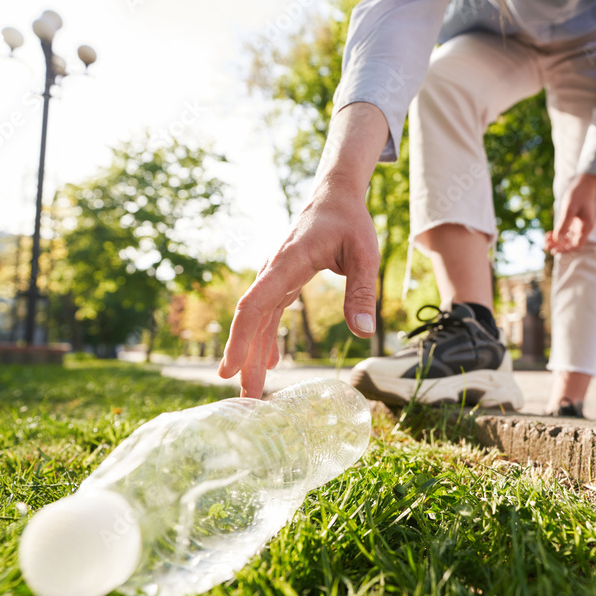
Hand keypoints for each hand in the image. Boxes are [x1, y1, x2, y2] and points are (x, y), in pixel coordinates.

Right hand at [219, 102, 388, 397]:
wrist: (335, 196)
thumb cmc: (350, 222)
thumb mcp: (365, 254)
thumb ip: (362, 292)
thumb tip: (362, 332)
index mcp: (287, 263)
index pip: (254, 304)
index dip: (240, 338)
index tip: (230, 368)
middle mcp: (273, 271)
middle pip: (250, 320)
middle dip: (244, 359)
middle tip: (245, 399)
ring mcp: (274, 276)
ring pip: (257, 320)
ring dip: (252, 354)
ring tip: (252, 390)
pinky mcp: (281, 281)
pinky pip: (267, 314)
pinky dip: (264, 339)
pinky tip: (267, 363)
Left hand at [544, 173, 595, 253]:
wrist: (584, 182)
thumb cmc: (578, 194)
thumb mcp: (569, 209)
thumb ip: (564, 225)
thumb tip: (558, 240)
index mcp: (586, 227)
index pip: (577, 245)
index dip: (565, 250)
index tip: (553, 250)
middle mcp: (585, 228)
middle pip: (572, 243)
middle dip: (559, 246)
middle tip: (545, 246)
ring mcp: (580, 225)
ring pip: (568, 238)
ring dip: (558, 240)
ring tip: (546, 240)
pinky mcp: (575, 221)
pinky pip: (567, 231)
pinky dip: (559, 233)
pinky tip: (549, 233)